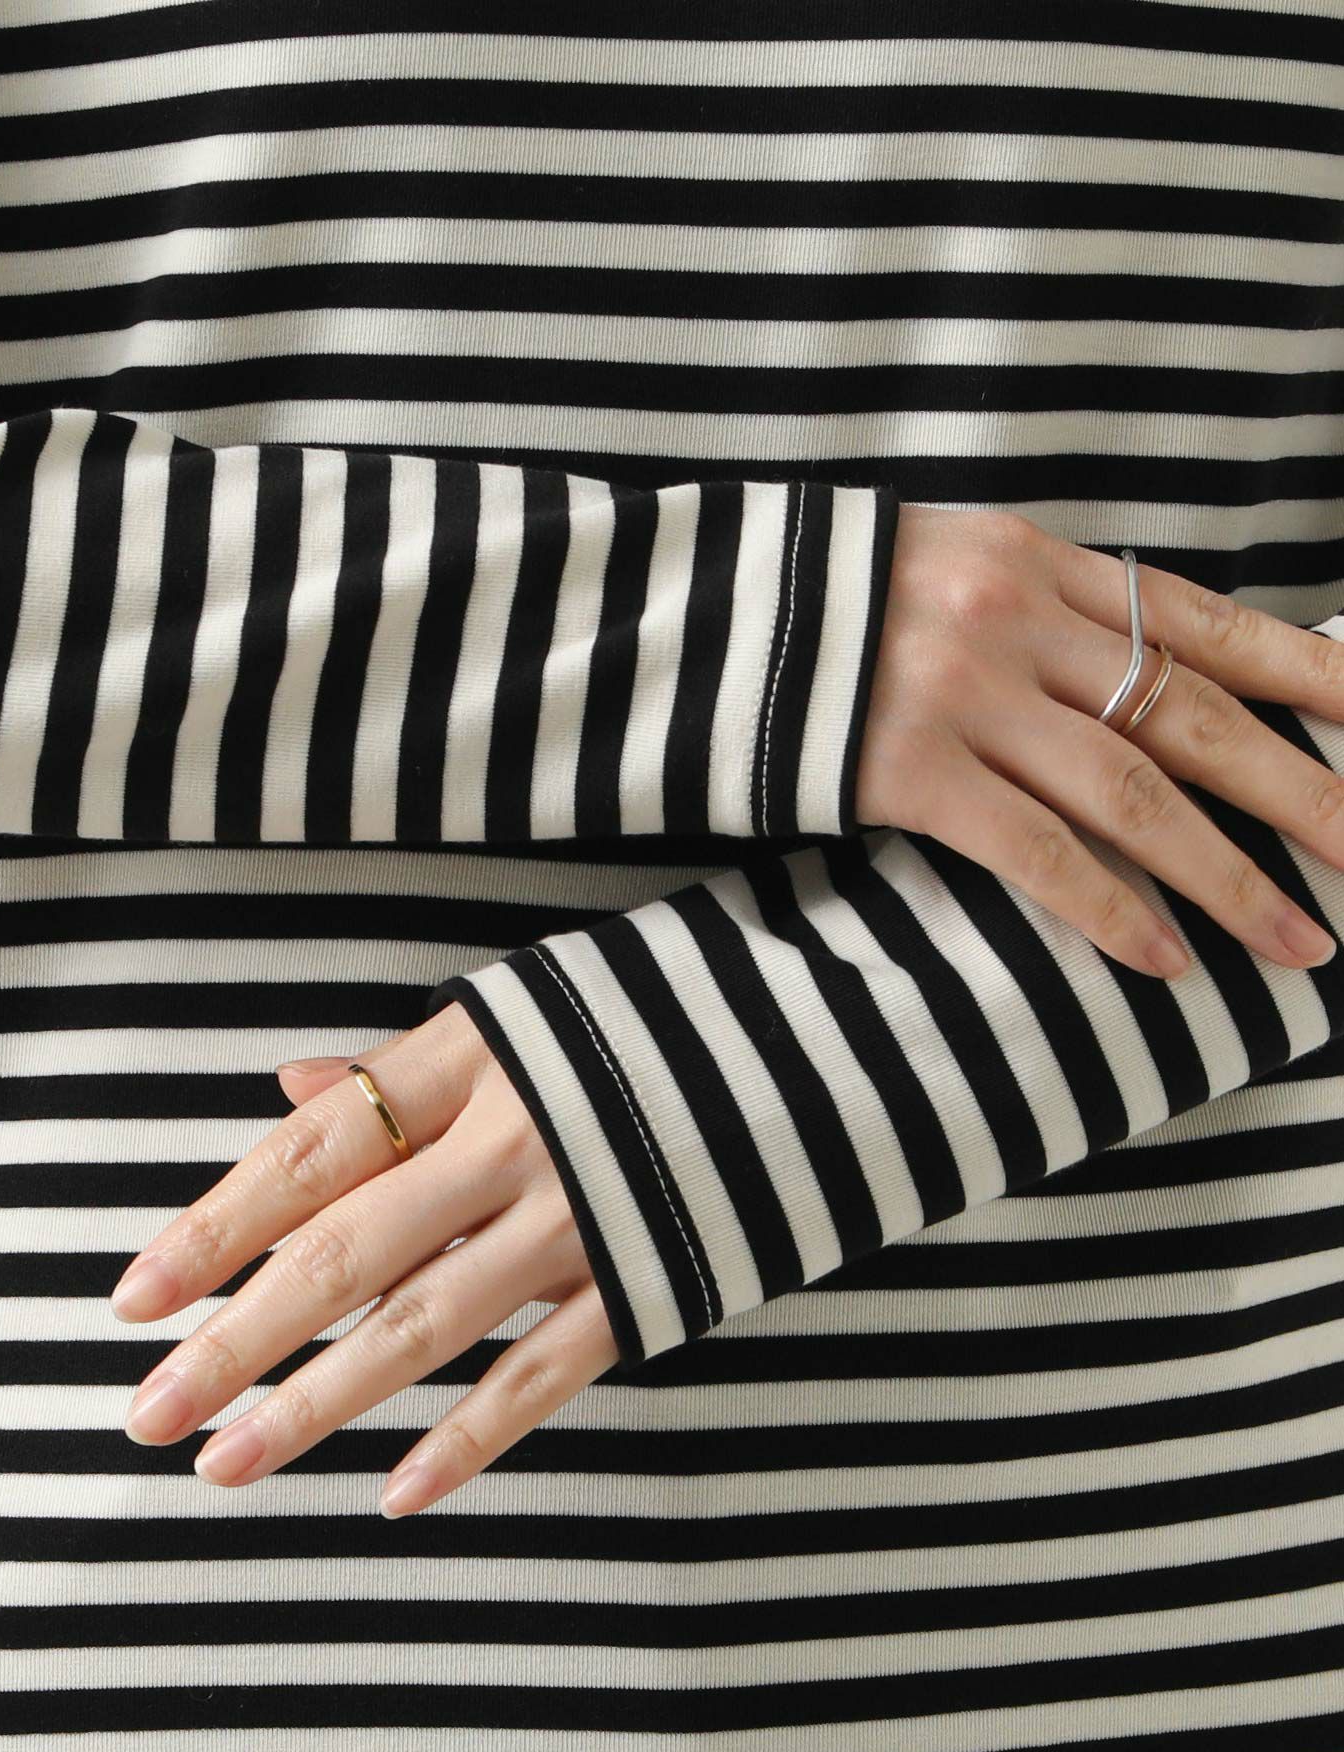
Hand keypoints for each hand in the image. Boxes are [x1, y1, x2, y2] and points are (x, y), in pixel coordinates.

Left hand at [107, 999, 613, 1514]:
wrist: (813, 1037)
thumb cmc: (640, 1018)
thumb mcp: (517, 1013)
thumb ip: (399, 1068)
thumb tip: (287, 1091)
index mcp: (469, 1057)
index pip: (313, 1151)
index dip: (218, 1226)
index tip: (134, 1300)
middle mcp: (511, 1136)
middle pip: (346, 1248)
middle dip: (238, 1338)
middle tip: (149, 1412)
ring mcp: (578, 1214)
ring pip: (424, 1322)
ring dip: (320, 1402)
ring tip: (227, 1464)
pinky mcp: (643, 1278)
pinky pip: (542, 1374)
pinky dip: (470, 1440)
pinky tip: (394, 1497)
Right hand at [855, 505, 1343, 977]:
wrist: (696, 613)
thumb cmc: (825, 599)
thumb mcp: (946, 567)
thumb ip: (1041, 609)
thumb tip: (1137, 669)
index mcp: (1038, 562)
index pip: (1202, 622)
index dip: (1301, 672)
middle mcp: (1019, 622)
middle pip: (1193, 715)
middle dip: (1300, 791)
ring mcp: (965, 696)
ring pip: (1135, 793)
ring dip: (1230, 875)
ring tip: (1303, 939)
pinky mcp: (908, 769)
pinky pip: (1036, 851)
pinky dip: (1110, 910)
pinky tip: (1167, 961)